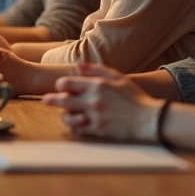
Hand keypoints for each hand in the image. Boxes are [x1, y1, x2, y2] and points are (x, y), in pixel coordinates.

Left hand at [42, 62, 162, 141]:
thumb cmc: (134, 96)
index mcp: (97, 85)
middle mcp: (93, 100)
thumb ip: (96, 70)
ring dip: (66, 116)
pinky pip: (79, 130)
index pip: (67, 83)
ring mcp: (95, 116)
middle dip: (51, 100)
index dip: (61, 85)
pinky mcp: (99, 130)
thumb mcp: (118, 77)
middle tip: (45, 100)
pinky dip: (77, 127)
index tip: (62, 87)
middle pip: (62, 100)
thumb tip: (77, 64)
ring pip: (68, 117)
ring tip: (67, 115)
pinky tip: (80, 124)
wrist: (149, 119)